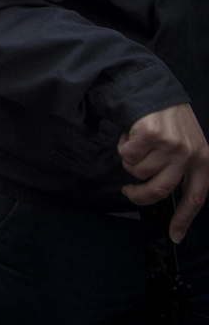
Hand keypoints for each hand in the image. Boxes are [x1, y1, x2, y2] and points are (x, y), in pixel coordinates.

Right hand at [119, 103, 208, 242]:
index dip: (183, 218)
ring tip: (137, 143)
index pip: (196, 196)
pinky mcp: (151, 135)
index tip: (175, 236)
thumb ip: (179, 167)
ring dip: (130, 160)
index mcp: (202, 159)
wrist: (153, 88)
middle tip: (128, 190)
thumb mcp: (185, 143)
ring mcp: (170, 144)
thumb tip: (159, 192)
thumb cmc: (167, 119)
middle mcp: (189, 154)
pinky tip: (131, 133)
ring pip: (138, 171)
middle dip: (138, 194)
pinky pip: (127, 155)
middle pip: (159, 189)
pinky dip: (123, 146)